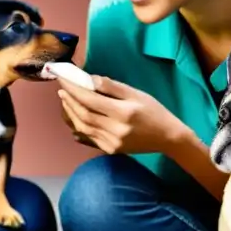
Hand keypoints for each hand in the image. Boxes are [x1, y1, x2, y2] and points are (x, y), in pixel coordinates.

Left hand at [56, 75, 183, 155]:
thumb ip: (111, 87)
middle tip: (62, 89)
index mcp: (123, 113)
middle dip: (69, 101)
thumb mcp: (136, 93)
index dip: (74, 90)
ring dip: (70, 114)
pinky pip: (88, 138)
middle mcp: (116, 130)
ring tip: (65, 101)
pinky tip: (72, 117)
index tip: (64, 79)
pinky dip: (77, 127)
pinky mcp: (110, 150)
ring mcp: (112, 143)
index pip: (90, 100)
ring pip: (82, 128)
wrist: (167, 137)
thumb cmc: (153, 110)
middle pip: (83, 115)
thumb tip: (89, 79)